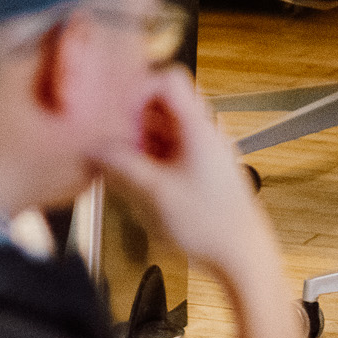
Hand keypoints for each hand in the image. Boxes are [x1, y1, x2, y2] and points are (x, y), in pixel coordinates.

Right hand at [98, 69, 297, 337]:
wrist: (243, 258)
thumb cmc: (211, 226)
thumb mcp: (155, 193)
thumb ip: (121, 165)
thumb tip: (94, 148)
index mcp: (198, 126)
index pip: (168, 79)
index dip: (139, 87)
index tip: (117, 110)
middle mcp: (205, 131)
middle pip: (163, 104)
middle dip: (134, 118)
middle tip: (112, 139)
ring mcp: (206, 150)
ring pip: (166, 127)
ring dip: (141, 139)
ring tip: (122, 164)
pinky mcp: (204, 169)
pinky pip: (172, 149)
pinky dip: (153, 156)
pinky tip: (139, 180)